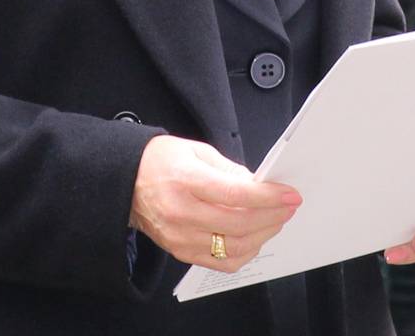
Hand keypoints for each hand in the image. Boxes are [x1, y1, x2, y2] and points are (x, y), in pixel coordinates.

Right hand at [130, 136, 300, 272]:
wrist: (125, 182)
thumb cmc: (160, 162)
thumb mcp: (196, 152)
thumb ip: (230, 170)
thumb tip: (259, 185)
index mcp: (186, 181)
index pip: (236, 195)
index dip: (268, 197)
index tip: (290, 194)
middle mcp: (182, 213)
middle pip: (239, 224)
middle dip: (273, 216)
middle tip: (289, 207)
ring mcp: (180, 237)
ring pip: (233, 247)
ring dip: (263, 235)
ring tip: (276, 221)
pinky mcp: (180, 252)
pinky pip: (221, 262)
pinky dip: (244, 253)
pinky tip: (255, 238)